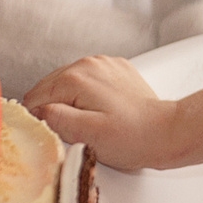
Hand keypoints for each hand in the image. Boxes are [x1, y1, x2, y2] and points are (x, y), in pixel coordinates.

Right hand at [26, 55, 176, 169]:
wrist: (167, 131)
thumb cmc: (131, 138)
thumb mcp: (86, 135)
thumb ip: (55, 119)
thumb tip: (37, 111)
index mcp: (75, 79)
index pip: (35, 97)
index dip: (41, 119)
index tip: (57, 133)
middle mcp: (88, 64)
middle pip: (50, 88)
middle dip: (56, 109)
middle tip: (76, 130)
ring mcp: (103, 64)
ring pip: (68, 83)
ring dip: (72, 102)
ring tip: (91, 122)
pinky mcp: (116, 69)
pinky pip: (88, 81)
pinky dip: (88, 95)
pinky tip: (103, 111)